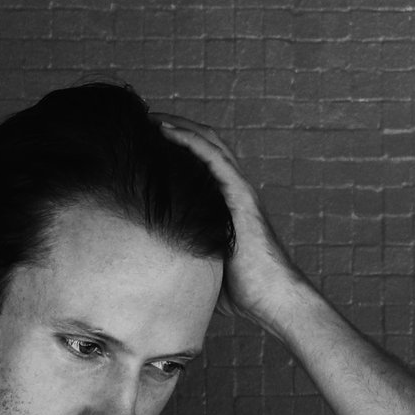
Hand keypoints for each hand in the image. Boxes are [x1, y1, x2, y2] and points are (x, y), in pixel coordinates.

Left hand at [154, 113, 312, 331]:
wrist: (270, 298)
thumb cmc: (240, 289)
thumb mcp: (203, 261)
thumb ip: (185, 249)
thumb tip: (151, 258)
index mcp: (226, 201)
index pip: (201, 160)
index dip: (178, 144)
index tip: (147, 138)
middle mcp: (234, 189)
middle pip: (205, 143)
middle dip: (175, 126)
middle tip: (144, 118)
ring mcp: (240, 190)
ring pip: (209, 143)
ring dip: (179, 126)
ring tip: (151, 116)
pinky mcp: (241, 197)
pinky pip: (214, 159)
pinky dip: (190, 141)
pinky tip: (168, 131)